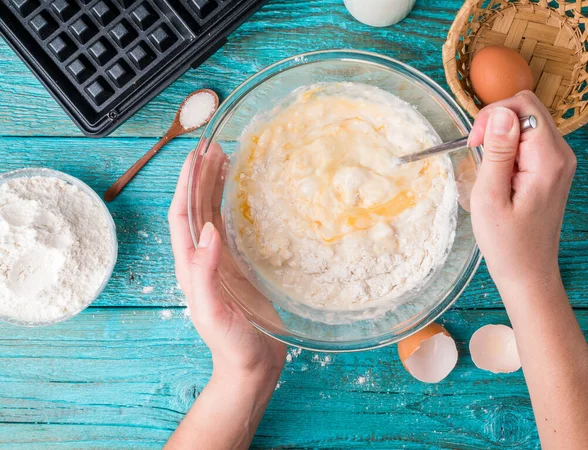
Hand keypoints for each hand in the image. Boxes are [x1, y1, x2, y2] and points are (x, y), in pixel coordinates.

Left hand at [168, 148, 286, 386]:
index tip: (196, 155)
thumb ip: (205, 273)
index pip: (182, 216)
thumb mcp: (212, 311)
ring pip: (214, 214)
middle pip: (197, 208)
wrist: (252, 365)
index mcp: (191, 266)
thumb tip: (208, 230)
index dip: (186, 184)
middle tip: (215, 148)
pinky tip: (245, 194)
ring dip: (217, 187)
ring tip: (228, 160)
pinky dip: (236, 206)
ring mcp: (222, 261)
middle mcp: (203, 258)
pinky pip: (234, 228)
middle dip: (201, 177)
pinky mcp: (241, 266)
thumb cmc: (230, 343)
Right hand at [468, 91, 576, 291]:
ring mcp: (559, 161)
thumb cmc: (506, 242)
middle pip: (528, 109)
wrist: (528, 271)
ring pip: (527, 123)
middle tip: (477, 152)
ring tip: (487, 167)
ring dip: (501, 136)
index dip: (493, 116)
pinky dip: (508, 148)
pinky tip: (498, 172)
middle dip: (496, 122)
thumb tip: (500, 113)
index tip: (474, 143)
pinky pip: (529, 141)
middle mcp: (561, 154)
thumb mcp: (490, 197)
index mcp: (548, 159)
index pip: (523, 106)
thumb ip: (497, 152)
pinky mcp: (552, 169)